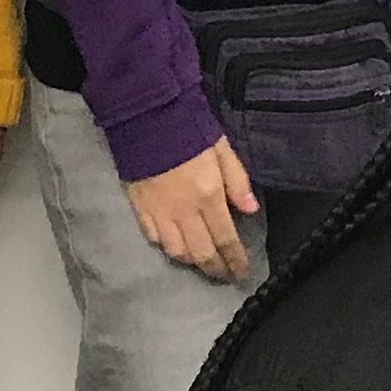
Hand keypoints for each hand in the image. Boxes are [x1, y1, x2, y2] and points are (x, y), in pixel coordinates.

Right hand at [124, 137, 260, 280]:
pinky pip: (153, 237)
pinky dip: (166, 246)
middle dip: (215, 268)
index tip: (242, 273)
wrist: (145, 115)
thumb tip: (251, 210)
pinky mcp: (139, 207)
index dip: (235, 260)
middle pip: (201, 252)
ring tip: (200, 261)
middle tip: (223, 275)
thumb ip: (237, 180)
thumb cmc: (187, 127)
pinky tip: (173, 245)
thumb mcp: (221, 148)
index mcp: (208, 195)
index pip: (225, 239)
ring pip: (176, 251)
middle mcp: (184, 211)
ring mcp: (159, 212)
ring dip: (191, 260)